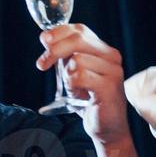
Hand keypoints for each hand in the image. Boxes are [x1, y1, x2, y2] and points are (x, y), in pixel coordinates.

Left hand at [36, 24, 130, 143]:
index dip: (58, 32)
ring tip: (74, 89)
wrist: (106, 127)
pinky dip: (73, 85)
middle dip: (55, 50)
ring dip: (67, 76)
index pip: (80, 30)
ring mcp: (113, 70)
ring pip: (77, 60)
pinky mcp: (109, 86)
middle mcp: (111, 56)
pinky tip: (80, 95)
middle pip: (78, 39)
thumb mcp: (74, 72)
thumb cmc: (89, 99)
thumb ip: (65, 55)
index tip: (43, 40)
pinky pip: (80, 76)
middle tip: (42, 64)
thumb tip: (46, 39)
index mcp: (104, 50)